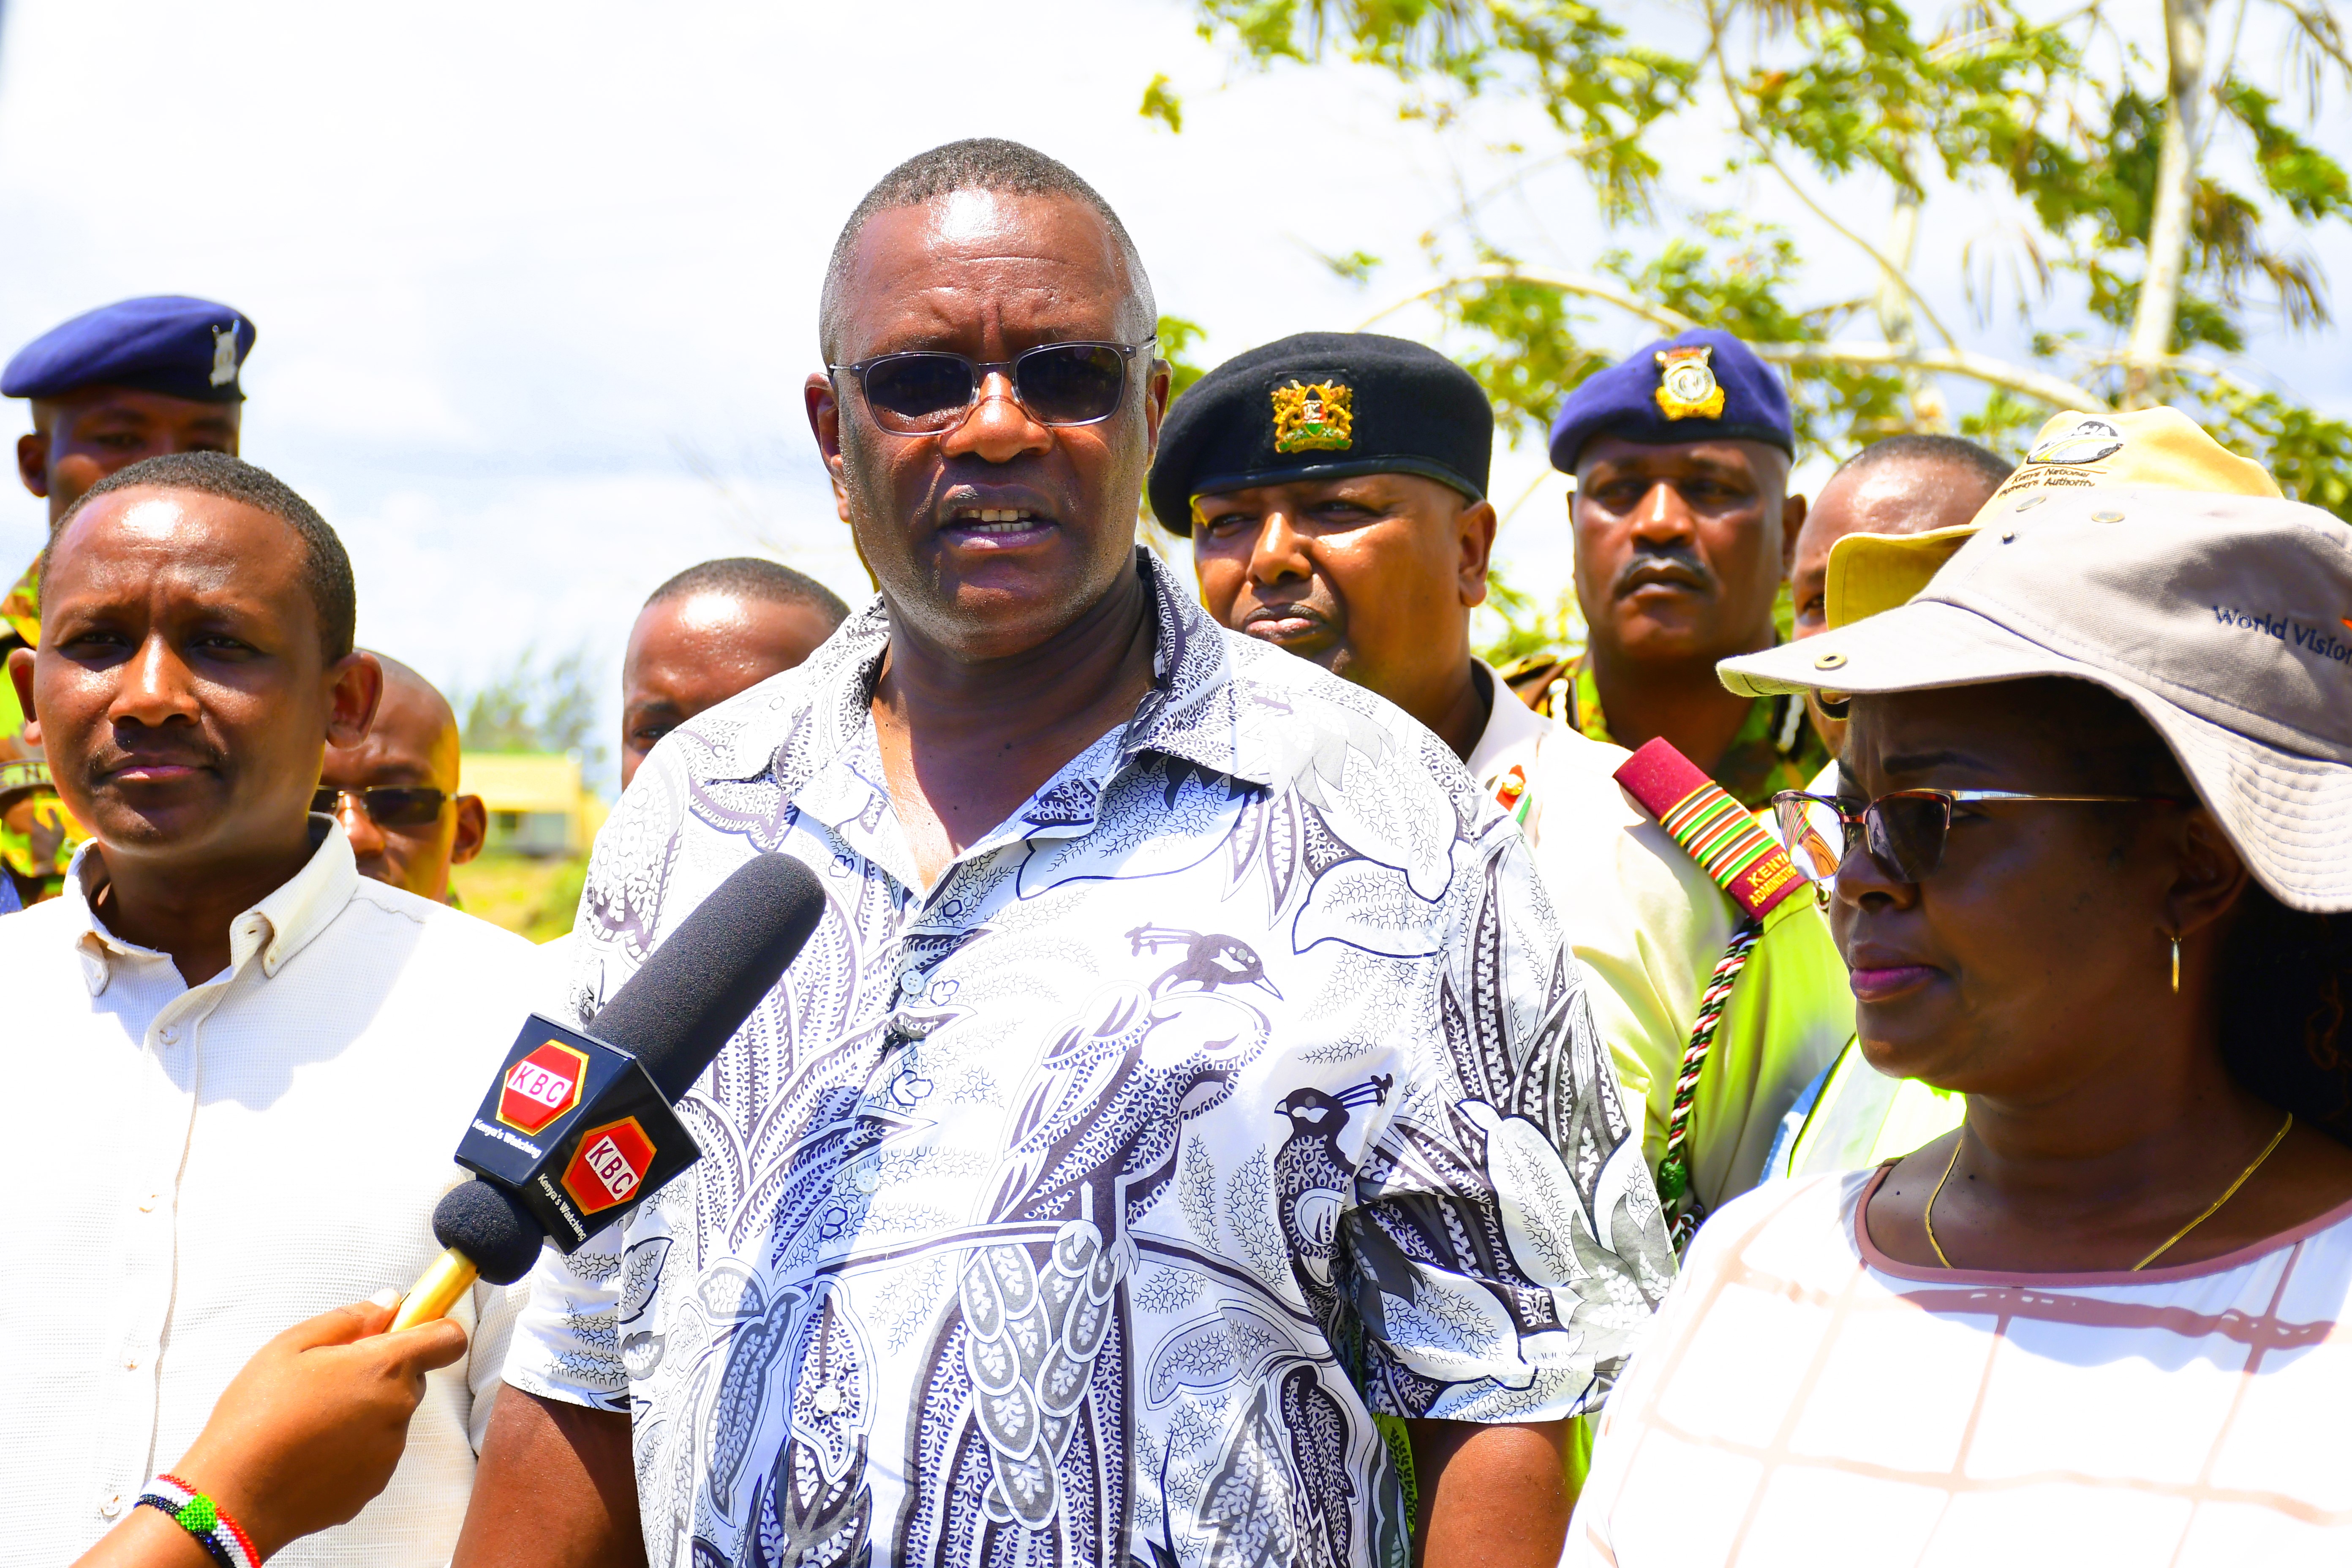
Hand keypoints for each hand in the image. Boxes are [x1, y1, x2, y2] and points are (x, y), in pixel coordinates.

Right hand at [167, 1295, 466, 1560]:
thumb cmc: (255, 1417)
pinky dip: (352, 1448)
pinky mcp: (374, 1484)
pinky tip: (311, 1450)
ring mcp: (388, 1451)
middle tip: (330, 1377)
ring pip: (389, 1415)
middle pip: (412, 1377)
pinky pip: (374, 1453)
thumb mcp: (290, 1347)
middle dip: (381, 1371)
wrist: (234, 1496)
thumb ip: (349, 1319)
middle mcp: (397, 1410)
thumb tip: (388, 1302)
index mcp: (384, 1369)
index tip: (409, 1328)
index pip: (447, 1338)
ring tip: (310, 1419)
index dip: (434, 1328)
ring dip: (364, 1411)